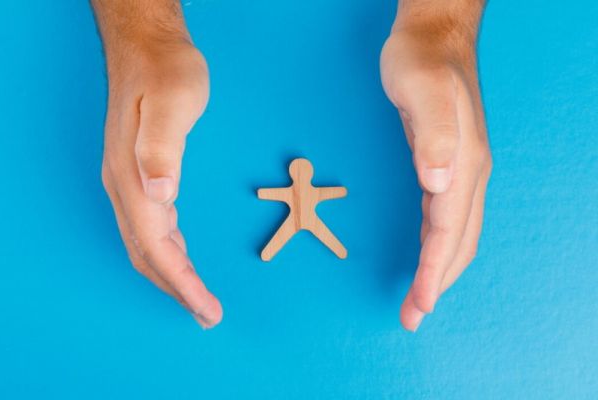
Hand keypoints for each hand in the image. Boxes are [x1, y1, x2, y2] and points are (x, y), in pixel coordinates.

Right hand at [100, 36, 222, 327]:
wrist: (149, 49)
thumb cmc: (165, 72)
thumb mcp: (170, 103)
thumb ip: (161, 148)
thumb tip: (159, 197)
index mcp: (132, 179)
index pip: (157, 246)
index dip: (182, 283)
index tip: (207, 309)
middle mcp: (126, 187)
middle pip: (149, 256)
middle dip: (178, 291)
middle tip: (209, 315)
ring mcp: (130, 184)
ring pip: (149, 246)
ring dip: (173, 278)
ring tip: (198, 300)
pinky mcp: (141, 177)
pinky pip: (153, 229)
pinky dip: (170, 255)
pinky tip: (183, 261)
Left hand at [380, 4, 491, 330]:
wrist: (434, 38)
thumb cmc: (421, 62)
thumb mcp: (420, 89)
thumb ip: (431, 135)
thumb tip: (439, 183)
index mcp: (463, 163)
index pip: (448, 230)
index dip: (433, 271)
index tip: (418, 304)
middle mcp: (468, 173)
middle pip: (458, 242)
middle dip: (437, 284)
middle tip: (412, 317)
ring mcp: (461, 171)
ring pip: (456, 234)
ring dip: (439, 270)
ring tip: (419, 298)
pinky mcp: (448, 166)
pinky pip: (447, 218)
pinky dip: (438, 246)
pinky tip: (428, 255)